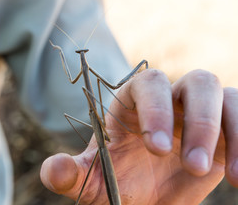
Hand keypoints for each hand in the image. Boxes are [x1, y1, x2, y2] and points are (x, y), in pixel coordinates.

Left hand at [40, 69, 237, 203]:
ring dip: (230, 132)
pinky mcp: (225, 128)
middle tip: (191, 167)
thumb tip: (53, 168)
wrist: (146, 198)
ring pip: (224, 95)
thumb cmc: (117, 183)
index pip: (147, 83)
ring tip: (225, 179)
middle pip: (195, 81)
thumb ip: (68, 174)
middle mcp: (169, 100)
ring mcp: (199, 111)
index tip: (158, 150)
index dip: (155, 109)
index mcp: (133, 102)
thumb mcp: (91, 182)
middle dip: (199, 123)